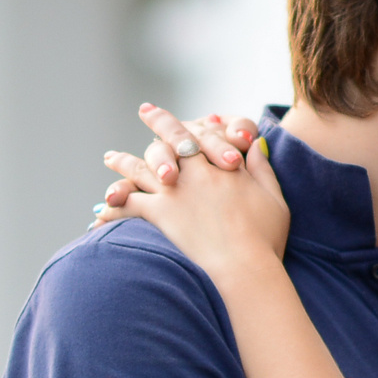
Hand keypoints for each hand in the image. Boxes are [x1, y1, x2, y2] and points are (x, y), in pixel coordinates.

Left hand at [95, 117, 290, 274]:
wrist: (246, 267)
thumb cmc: (265, 238)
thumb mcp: (274, 198)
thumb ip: (263, 169)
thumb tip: (257, 144)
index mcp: (224, 167)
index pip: (204, 135)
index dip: (195, 122)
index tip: (194, 114)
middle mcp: (197, 172)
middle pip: (172, 140)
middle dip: (158, 123)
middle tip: (145, 110)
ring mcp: (177, 191)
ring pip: (143, 168)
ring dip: (124, 161)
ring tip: (110, 157)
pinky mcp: (162, 213)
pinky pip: (130, 202)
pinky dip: (115, 204)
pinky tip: (103, 209)